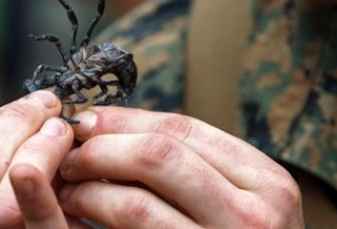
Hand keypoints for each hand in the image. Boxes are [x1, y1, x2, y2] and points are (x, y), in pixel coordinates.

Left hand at [57, 107, 302, 227]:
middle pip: (158, 156)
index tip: (92, 119)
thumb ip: (201, 168)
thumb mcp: (245, 202)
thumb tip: (120, 129)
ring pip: (137, 202)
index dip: (128, 120)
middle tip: (71, 153)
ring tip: (68, 184)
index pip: (185, 130)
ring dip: (90, 188)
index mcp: (268, 182)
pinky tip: (82, 212)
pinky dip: (98, 217)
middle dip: (103, 148)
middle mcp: (252, 216)